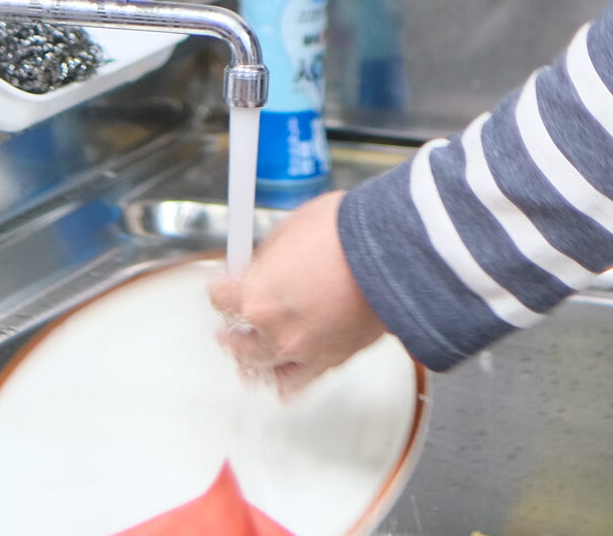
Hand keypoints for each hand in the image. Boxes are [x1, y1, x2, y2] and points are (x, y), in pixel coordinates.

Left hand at [208, 190, 389, 395]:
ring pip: (263, 369)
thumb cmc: (345, 234)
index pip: (220, 299)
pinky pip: (299, 383)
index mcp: (255, 295)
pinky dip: (288, 382)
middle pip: (236, 342)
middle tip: (229, 328)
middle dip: (232, 331)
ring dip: (253, 362)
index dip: (224, 289)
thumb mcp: (291, 229)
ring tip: (250, 358)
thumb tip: (265, 265)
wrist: (392, 254)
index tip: (227, 287)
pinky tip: (283, 380)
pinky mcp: (332, 360)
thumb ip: (270, 257)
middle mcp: (274, 330)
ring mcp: (303, 350)